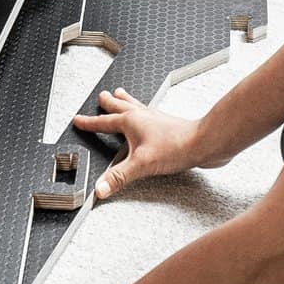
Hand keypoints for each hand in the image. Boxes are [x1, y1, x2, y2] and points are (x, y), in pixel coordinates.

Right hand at [72, 88, 203, 199]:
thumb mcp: (141, 165)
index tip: (78, 120)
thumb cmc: (176, 147)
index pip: (104, 122)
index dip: (89, 122)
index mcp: (131, 121)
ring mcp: (156, 119)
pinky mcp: (168, 126)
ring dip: (126, 101)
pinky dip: (143, 111)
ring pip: (136, 106)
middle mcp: (142, 116)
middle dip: (109, 103)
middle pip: (120, 106)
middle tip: (102, 96)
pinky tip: (148, 117)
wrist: (204, 143)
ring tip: (121, 95)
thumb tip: (99, 188)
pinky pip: (149, 113)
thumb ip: (118, 177)